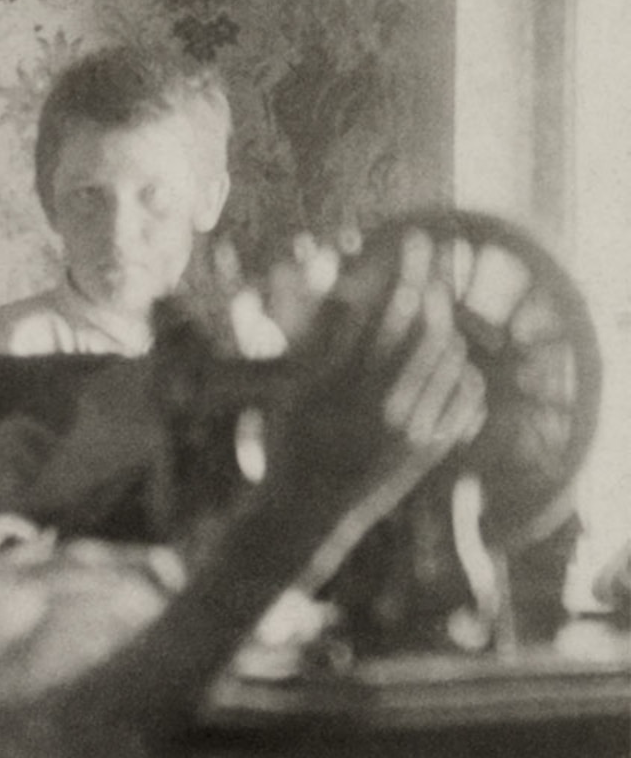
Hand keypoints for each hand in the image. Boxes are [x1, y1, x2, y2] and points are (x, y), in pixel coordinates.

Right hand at [262, 230, 485, 587]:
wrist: (305, 516)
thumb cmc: (290, 446)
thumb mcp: (295, 392)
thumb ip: (324, 342)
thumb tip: (347, 291)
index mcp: (348, 386)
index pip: (390, 311)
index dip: (405, 269)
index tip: (414, 240)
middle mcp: (386, 408)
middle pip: (431, 330)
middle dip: (433, 293)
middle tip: (428, 278)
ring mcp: (414, 432)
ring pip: (454, 360)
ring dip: (445, 334)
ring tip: (430, 325)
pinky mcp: (431, 452)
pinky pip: (467, 397)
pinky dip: (462, 374)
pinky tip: (445, 370)